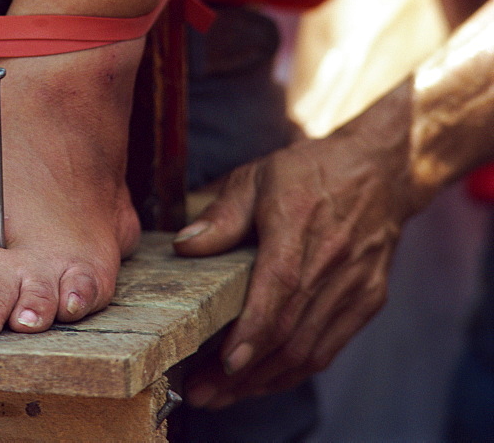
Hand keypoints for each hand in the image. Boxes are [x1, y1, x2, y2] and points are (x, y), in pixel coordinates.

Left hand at [173, 102, 416, 407]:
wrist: (381, 170)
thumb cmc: (308, 171)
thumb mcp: (256, 177)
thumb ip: (221, 215)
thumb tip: (184, 246)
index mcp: (300, 223)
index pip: (280, 287)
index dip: (253, 330)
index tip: (226, 363)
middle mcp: (334, 258)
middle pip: (290, 330)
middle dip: (245, 371)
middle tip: (203, 393)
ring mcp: (356, 283)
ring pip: (310, 347)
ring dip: (265, 379)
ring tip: (223, 396)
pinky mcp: (368, 298)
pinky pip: (329, 346)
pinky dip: (294, 369)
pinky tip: (262, 380)